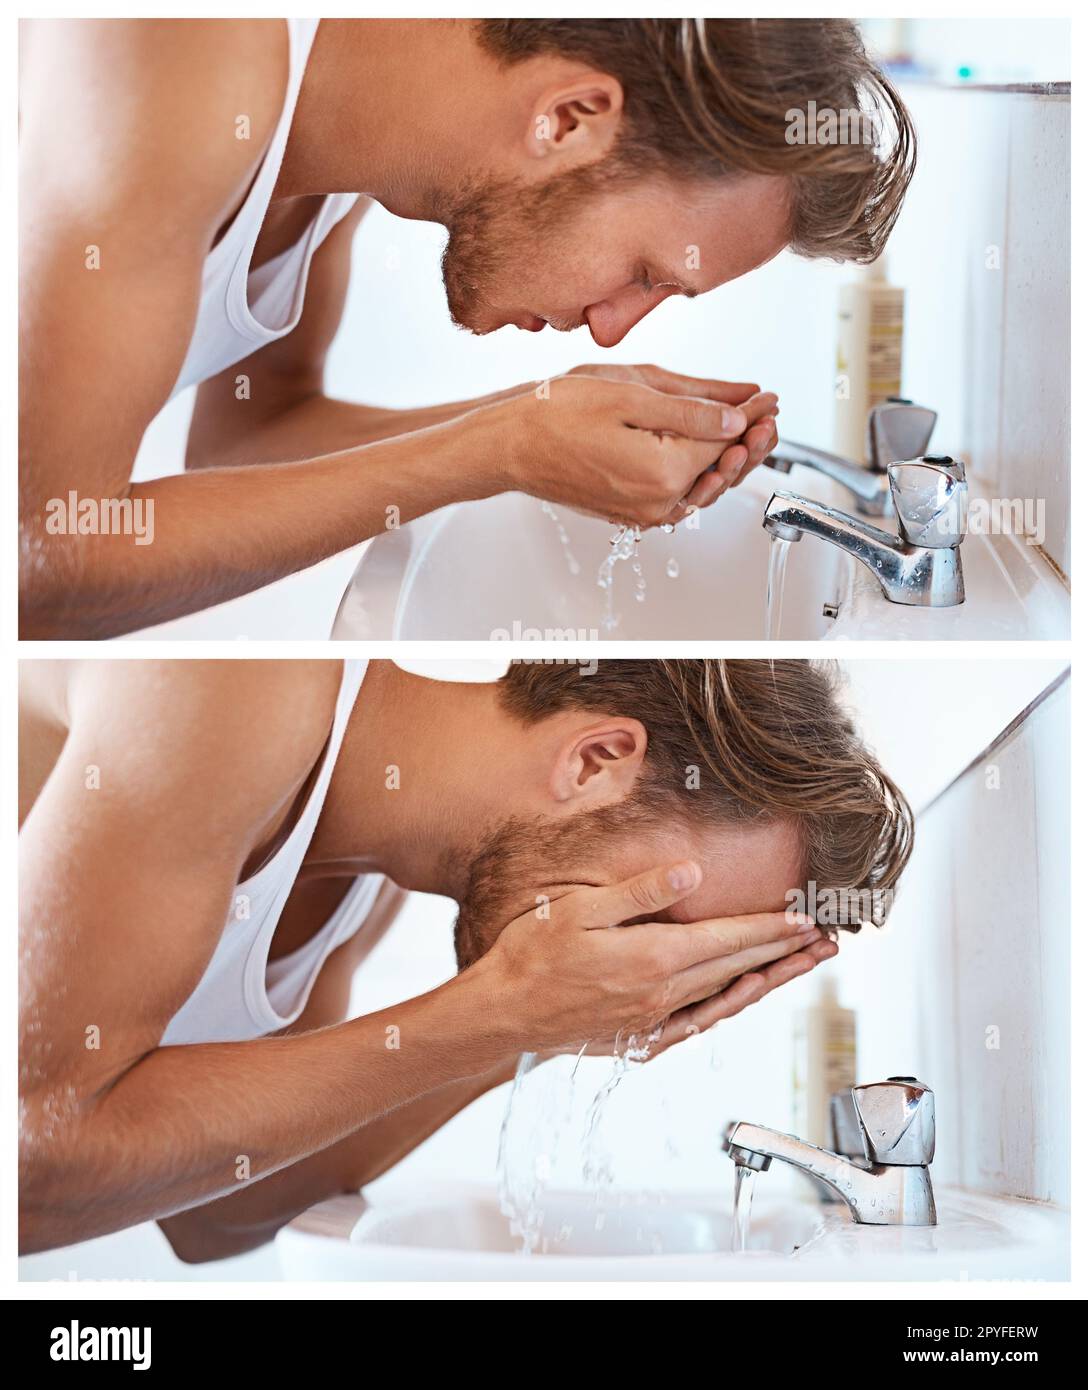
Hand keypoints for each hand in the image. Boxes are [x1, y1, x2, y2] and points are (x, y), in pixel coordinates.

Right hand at [468, 860, 823, 1054]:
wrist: (501, 1014)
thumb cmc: (532, 954)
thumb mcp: (581, 908)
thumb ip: (641, 892)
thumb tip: (691, 873)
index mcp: (653, 959)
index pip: (729, 940)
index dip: (772, 927)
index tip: (808, 917)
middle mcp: (663, 995)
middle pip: (739, 970)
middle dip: (786, 952)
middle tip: (827, 941)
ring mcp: (653, 1022)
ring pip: (727, 999)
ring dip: (769, 980)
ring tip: (802, 966)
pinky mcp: (640, 1039)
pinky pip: (700, 1024)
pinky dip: (729, 1008)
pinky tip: (743, 998)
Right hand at [557, 363, 780, 517]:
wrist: (510, 445)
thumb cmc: (557, 413)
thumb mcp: (631, 394)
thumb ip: (692, 409)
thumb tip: (739, 415)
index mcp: (663, 471)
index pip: (726, 441)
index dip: (752, 415)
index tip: (770, 395)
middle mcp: (658, 503)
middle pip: (722, 471)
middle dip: (750, 440)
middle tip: (771, 413)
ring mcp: (643, 514)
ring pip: (703, 487)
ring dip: (729, 459)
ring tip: (752, 432)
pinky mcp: (631, 513)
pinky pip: (678, 496)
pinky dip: (700, 476)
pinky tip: (711, 455)